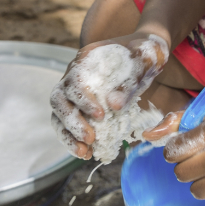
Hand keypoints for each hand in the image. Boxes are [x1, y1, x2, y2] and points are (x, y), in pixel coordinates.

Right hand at [50, 31, 169, 158]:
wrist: (146, 53)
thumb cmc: (145, 52)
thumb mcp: (145, 59)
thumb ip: (130, 79)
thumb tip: (114, 105)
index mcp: (87, 59)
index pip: (74, 81)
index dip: (83, 100)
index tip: (101, 115)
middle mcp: (74, 74)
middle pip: (59, 100)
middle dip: (72, 122)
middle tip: (91, 138)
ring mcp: (74, 90)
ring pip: (58, 115)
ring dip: (68, 136)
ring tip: (85, 152)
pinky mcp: (79, 105)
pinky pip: (67, 124)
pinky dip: (73, 139)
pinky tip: (88, 152)